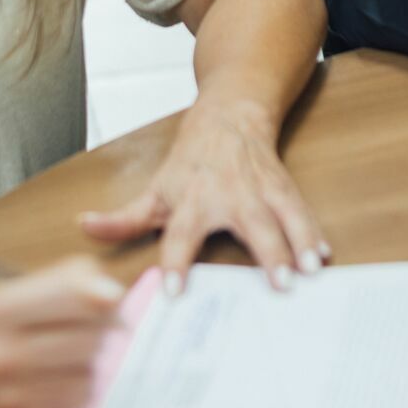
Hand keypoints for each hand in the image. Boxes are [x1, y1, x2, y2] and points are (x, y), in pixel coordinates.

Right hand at [0, 257, 123, 407]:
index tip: (114, 298)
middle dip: (98, 329)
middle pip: (88, 338)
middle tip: (88, 326)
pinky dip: (78, 389)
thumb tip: (114, 296)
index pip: (71, 298)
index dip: (103, 296)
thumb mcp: (12, 288)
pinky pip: (79, 403)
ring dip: (88, 361)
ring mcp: (7, 397)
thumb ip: (63, 280)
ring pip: (88, 373)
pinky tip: (59, 379)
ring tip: (67, 353)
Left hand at [79, 98, 329, 294]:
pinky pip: (299, 209)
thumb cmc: (190, 162)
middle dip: (265, 251)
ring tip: (310, 269)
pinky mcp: (282, 187)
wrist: (230, 115)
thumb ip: (123, 217)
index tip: (175, 292)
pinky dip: (312, 230)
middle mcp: (228, 195)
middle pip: (247, 223)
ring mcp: (259, 190)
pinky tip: (323, 253)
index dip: (175, 262)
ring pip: (281, 215)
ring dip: (297, 241)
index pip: (179, 234)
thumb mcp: (155, 189)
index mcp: (190, 200)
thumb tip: (83, 227)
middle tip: (279, 283)